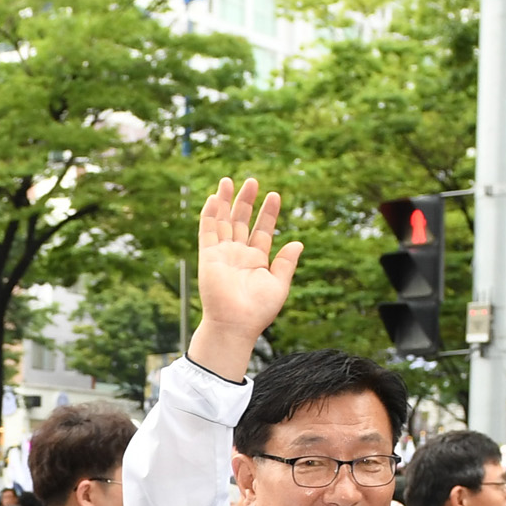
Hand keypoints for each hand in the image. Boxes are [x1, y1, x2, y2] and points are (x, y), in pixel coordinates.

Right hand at [186, 177, 303, 381]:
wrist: (236, 324)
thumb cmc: (258, 310)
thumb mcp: (279, 284)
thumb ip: (286, 263)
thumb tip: (298, 243)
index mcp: (256, 260)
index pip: (262, 230)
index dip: (268, 213)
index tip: (274, 195)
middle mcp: (238, 254)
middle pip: (242, 221)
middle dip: (246, 201)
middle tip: (252, 180)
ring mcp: (223, 254)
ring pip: (223, 221)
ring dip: (226, 201)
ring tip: (228, 180)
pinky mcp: (208, 256)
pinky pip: (207, 231)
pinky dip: (209, 215)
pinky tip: (213, 198)